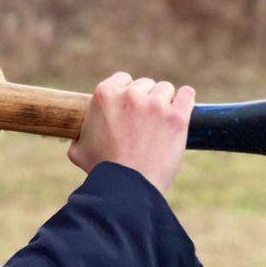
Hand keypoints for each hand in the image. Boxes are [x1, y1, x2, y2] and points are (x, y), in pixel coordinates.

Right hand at [67, 72, 195, 195]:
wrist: (128, 187)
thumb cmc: (102, 170)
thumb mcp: (78, 150)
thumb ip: (79, 137)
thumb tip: (78, 138)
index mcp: (104, 95)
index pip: (122, 79)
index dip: (126, 92)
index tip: (130, 106)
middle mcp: (130, 95)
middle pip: (145, 84)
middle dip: (145, 99)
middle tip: (145, 121)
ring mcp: (155, 105)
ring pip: (166, 90)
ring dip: (165, 102)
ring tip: (161, 122)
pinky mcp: (177, 117)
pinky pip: (187, 94)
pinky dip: (185, 101)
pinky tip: (182, 110)